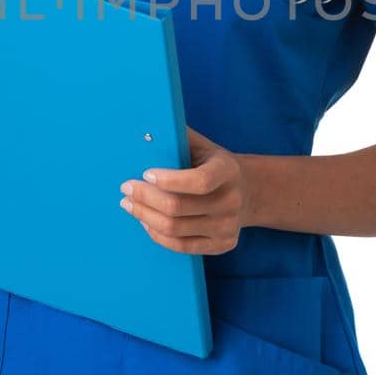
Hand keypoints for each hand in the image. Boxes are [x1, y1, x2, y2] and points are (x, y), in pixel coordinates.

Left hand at [118, 126, 252, 254]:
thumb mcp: (203, 146)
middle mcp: (231, 201)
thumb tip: (145, 127)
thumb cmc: (213, 164)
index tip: (145, 173)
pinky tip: (146, 222)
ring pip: (175, 229)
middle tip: (126, 189)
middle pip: (178, 207)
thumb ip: (178, 137)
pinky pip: (182, 246)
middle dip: (145, 198)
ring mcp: (228, 226)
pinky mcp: (223, 244)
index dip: (168, 180)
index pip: (198, 181)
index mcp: (227, 171)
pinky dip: (158, 234)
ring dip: (145, 216)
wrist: (249, 191)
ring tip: (130, 205)